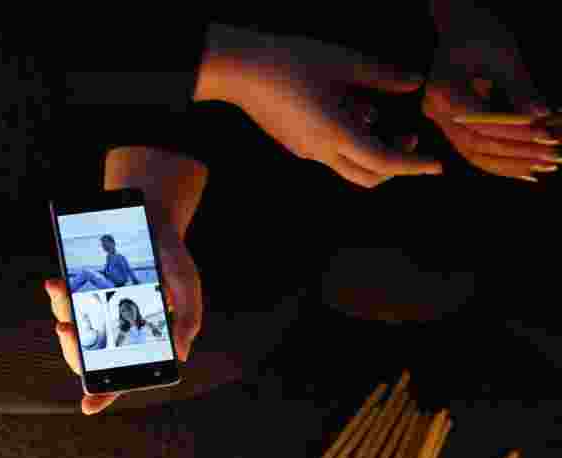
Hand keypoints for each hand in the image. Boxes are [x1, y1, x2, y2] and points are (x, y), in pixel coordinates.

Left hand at [44, 232, 201, 414]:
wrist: (154, 223)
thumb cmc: (173, 262)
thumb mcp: (187, 289)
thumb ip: (187, 321)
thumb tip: (181, 355)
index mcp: (140, 339)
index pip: (122, 375)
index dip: (104, 395)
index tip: (88, 406)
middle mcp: (114, 330)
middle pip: (87, 356)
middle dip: (72, 348)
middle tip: (66, 330)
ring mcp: (95, 311)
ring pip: (71, 327)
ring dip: (60, 314)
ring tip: (58, 292)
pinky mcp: (81, 291)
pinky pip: (64, 300)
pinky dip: (57, 294)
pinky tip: (55, 283)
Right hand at [212, 34, 443, 186]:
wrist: (240, 71)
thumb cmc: (292, 62)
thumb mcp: (344, 63)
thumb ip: (382, 76)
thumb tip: (414, 83)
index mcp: (337, 134)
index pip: (384, 161)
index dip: (413, 165)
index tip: (437, 165)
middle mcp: (321, 151)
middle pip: (367, 175)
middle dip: (396, 165)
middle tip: (411, 138)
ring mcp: (305, 151)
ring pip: (348, 166)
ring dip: (372, 153)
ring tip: (374, 116)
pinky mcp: (294, 143)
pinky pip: (330, 153)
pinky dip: (350, 143)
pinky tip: (347, 112)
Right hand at [423, 6, 557, 180]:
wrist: (459, 28)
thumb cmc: (481, 33)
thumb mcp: (505, 56)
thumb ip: (521, 88)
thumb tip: (542, 117)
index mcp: (442, 89)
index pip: (479, 120)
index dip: (513, 130)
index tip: (545, 133)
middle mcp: (435, 110)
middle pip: (475, 142)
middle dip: (517, 151)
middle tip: (552, 156)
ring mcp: (439, 121)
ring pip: (474, 153)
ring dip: (512, 163)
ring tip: (544, 166)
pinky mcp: (450, 126)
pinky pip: (474, 150)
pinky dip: (501, 161)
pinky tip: (526, 170)